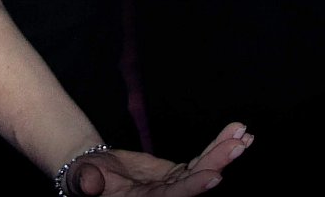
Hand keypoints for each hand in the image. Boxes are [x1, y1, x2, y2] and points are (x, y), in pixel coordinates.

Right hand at [66, 124, 252, 196]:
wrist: (90, 175)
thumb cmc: (81, 180)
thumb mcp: (80, 181)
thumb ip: (86, 183)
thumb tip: (91, 183)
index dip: (194, 187)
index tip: (214, 175)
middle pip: (196, 183)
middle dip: (218, 163)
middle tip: (237, 145)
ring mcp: (174, 189)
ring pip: (204, 170)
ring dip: (223, 152)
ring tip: (244, 136)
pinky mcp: (176, 176)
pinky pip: (201, 161)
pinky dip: (217, 147)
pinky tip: (236, 135)